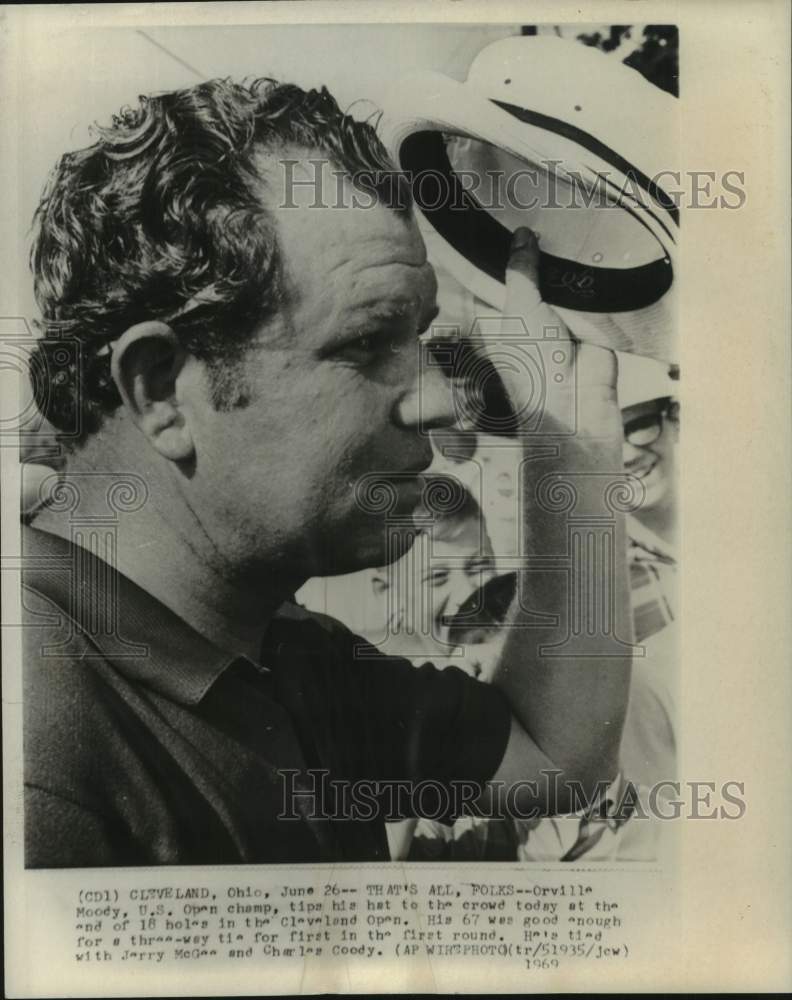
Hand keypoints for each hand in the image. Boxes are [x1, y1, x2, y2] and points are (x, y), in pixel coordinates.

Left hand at [490, 227, 622, 449]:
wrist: (578, 402)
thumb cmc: (534, 363)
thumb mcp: (520, 309)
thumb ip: (521, 271)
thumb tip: (523, 234)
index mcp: (499, 317)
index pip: (495, 277)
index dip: (500, 251)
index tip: (503, 216)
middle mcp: (527, 315)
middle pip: (531, 274)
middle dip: (537, 251)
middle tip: (542, 208)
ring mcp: (559, 317)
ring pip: (561, 279)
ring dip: (567, 260)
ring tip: (568, 216)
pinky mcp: (589, 320)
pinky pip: (589, 290)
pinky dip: (592, 274)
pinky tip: (594, 242)